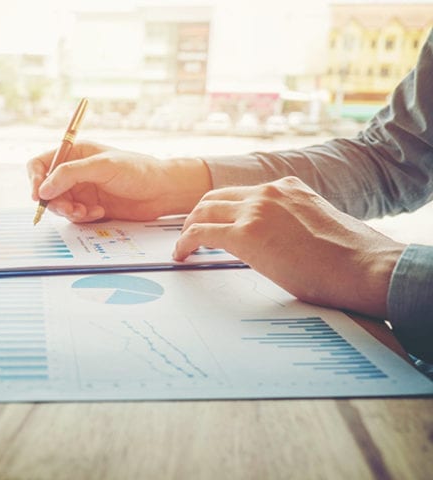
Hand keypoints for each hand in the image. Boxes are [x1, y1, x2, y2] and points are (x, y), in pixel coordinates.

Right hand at [28, 140, 211, 221]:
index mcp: (75, 154)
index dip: (35, 179)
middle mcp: (75, 172)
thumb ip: (70, 174)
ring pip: (59, 205)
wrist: (162, 191)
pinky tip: (99, 213)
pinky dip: (83, 218)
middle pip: (47, 189)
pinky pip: (74, 217)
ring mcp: (82, 190)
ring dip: (69, 211)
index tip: (38, 195)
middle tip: (70, 209)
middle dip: (55, 201)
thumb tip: (43, 188)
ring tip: (86, 212)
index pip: (40, 164)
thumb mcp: (102, 166)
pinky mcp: (90, 207)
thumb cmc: (138, 170)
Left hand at [174, 176, 405, 317]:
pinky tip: (182, 255)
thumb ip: (293, 224)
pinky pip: (201, 234)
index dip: (221, 208)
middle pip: (215, 198)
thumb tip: (281, 242)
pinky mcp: (246, 234)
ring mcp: (256, 210)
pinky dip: (185, 243)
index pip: (241, 193)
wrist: (366, 267)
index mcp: (287, 187)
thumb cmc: (352, 257)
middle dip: (199, 215)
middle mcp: (269, 192)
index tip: (212, 221)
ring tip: (183, 245)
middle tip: (190, 233)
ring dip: (189, 229)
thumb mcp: (317, 225)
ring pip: (204, 212)